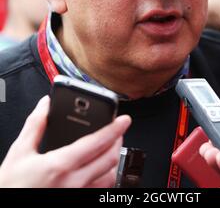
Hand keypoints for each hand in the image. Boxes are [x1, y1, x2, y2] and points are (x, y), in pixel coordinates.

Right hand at [0, 96, 130, 187]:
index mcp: (60, 165)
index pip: (97, 143)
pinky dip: (105, 177)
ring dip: (113, 160)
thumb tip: (45, 105)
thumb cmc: (10, 188)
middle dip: (117, 141)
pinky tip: (99, 169)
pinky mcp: (77, 203)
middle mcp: (73, 183)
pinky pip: (99, 191)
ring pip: (109, 178)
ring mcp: (78, 196)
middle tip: (117, 129)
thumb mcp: (19, 153)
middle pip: (109, 159)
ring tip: (109, 147)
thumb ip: (35, 126)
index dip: (114, 129)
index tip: (124, 119)